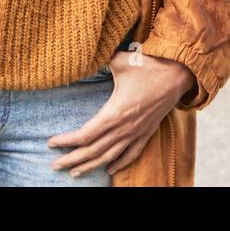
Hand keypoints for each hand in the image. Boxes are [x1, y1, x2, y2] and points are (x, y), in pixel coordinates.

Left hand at [47, 48, 195, 177]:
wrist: (178, 74)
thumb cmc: (148, 65)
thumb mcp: (121, 61)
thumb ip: (101, 62)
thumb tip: (85, 57)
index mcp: (115, 112)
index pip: (86, 134)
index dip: (67, 141)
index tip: (51, 143)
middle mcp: (125, 127)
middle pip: (93, 150)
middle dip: (72, 159)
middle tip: (55, 165)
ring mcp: (137, 132)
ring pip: (110, 156)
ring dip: (91, 165)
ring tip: (74, 172)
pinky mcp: (147, 132)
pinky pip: (131, 154)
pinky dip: (118, 164)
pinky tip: (108, 169)